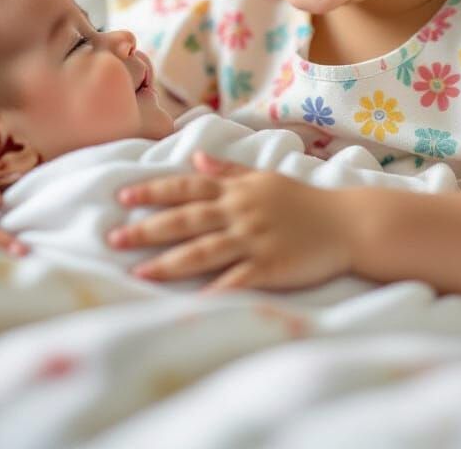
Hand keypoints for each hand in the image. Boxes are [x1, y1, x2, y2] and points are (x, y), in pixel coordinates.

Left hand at [106, 151, 351, 291]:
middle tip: (114, 238)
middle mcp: (240, 212)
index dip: (154, 192)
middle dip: (148, 229)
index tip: (123, 197)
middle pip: (186, 220)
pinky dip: (212, 291)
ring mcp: (254, 240)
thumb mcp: (264, 178)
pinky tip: (188, 303)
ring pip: (203, 251)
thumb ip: (227, 171)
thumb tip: (194, 158)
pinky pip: (235, 280)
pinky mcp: (269, 267)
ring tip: (138, 272)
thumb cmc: (304, 201)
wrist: (346, 223)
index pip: (186, 188)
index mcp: (237, 191)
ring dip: (168, 262)